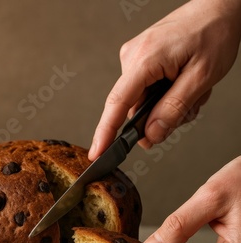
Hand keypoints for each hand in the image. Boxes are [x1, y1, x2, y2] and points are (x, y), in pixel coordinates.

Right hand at [88, 0, 240, 159]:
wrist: (219, 8)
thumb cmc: (214, 32)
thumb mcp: (201, 77)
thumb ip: (174, 109)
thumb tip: (151, 134)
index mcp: (145, 59)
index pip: (118, 103)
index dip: (106, 132)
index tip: (97, 153)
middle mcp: (133, 58)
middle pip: (134, 109)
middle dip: (160, 118)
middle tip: (188, 110)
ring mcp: (135, 59)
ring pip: (143, 104)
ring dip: (168, 107)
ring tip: (191, 92)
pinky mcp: (142, 61)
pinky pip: (147, 92)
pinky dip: (166, 97)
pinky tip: (183, 87)